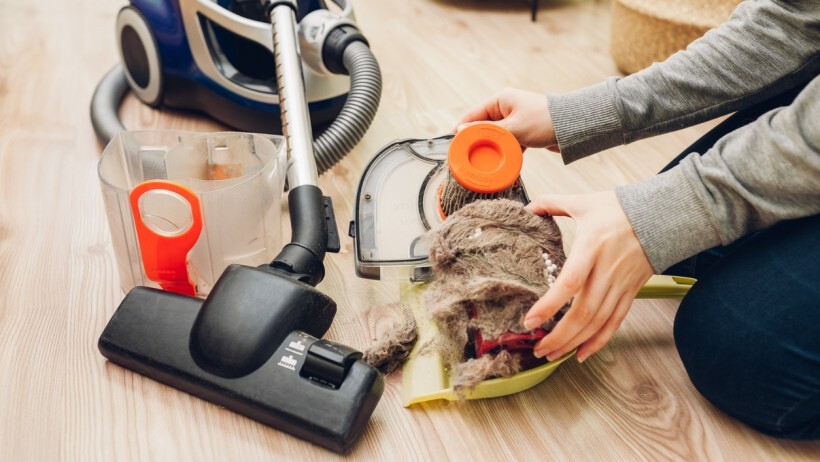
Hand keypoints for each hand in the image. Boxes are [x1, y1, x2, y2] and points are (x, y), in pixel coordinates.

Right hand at [456, 87, 558, 150]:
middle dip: (478, 141)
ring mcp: (515, 119)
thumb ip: (486, 131)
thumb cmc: (544, 121)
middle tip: (470, 156)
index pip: (473, 115)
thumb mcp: (512, 128)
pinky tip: (504, 160)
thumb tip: (460, 131)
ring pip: (496, 136)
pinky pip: (508, 142)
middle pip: (483, 127)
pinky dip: (506, 150)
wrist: (573, 127)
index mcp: (501, 99)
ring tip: (487, 160)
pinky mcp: (524, 131)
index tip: (453, 144)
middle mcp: (506, 107)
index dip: (462, 129)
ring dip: (494, 147)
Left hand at [523, 191, 653, 362]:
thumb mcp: (583, 202)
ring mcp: (621, 285)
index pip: (570, 282)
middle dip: (559, 336)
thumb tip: (526, 208)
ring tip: (552, 354)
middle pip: (583, 312)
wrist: (663, 215)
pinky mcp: (631, 293)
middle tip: (538, 348)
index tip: (530, 320)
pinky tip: (581, 354)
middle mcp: (607, 270)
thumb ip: (551, 203)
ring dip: (573, 342)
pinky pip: (614, 323)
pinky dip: (598, 341)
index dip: (549, 304)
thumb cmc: (620, 208)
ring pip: (597, 322)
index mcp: (592, 247)